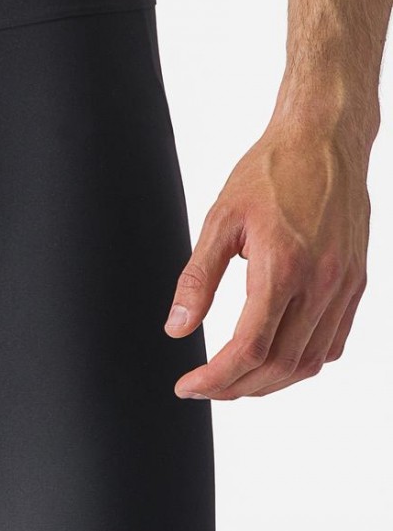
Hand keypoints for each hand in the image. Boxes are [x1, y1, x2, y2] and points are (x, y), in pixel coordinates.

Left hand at [163, 119, 370, 399]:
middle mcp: (320, 283)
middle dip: (238, 387)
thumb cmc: (269, 173)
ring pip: (309, 361)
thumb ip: (198, 278)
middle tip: (205, 388)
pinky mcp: (355, 283)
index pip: (249, 347)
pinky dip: (302, 362)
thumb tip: (176, 327)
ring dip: (270, 381)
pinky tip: (274, 358)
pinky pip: (332, 341)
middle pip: (280, 364)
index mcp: (283, 266)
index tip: (189, 386)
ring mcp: (343, 286)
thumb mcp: (220, 220)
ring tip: (233, 380)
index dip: (216, 377)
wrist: (323, 141)